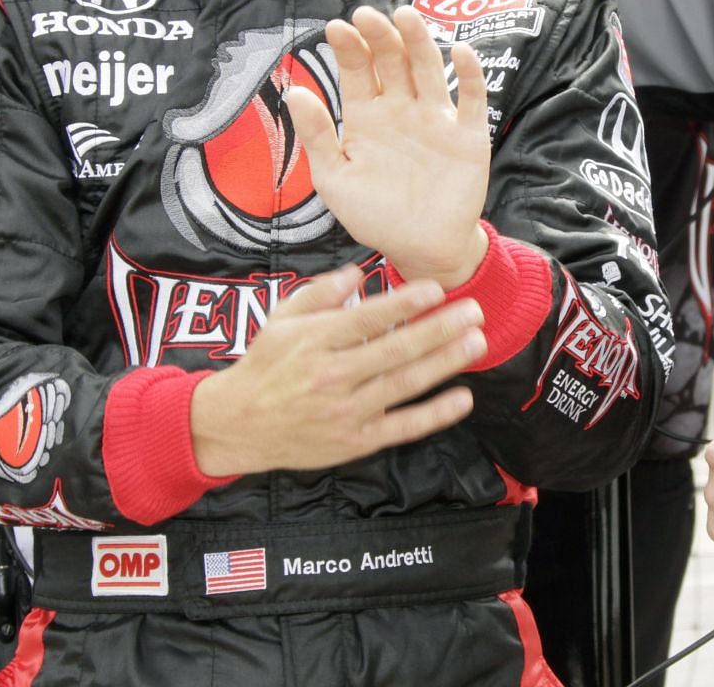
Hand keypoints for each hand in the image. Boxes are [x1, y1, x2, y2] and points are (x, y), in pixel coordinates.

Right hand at [189, 265, 484, 477]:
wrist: (237, 424)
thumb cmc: (265, 366)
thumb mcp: (281, 318)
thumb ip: (321, 292)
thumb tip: (358, 271)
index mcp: (314, 341)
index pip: (368, 318)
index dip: (405, 303)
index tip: (437, 288)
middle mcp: (332, 376)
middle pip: (395, 350)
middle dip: (439, 329)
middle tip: (473, 311)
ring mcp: (346, 412)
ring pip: (404, 385)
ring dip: (445, 363)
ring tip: (476, 343)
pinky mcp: (355, 441)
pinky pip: (402, 427)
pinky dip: (435, 414)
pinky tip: (463, 398)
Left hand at [285, 5, 490, 285]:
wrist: (421, 249)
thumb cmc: (375, 214)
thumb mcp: (335, 179)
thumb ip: (317, 136)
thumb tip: (294, 91)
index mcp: (366, 116)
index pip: (357, 71)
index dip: (349, 48)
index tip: (338, 28)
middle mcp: (401, 109)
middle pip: (392, 61)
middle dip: (380, 37)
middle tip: (368, 15)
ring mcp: (435, 119)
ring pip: (428, 69)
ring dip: (419, 42)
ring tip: (405, 15)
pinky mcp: (468, 135)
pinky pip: (472, 99)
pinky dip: (470, 74)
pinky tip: (459, 51)